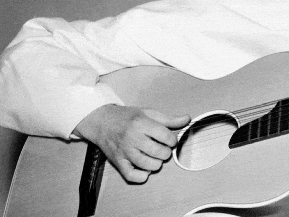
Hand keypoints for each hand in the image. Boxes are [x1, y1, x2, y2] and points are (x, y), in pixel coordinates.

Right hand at [73, 104, 190, 182]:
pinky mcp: (118, 162)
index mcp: (141, 124)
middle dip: (166, 152)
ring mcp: (125, 152)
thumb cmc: (126, 117)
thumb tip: (187, 119)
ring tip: (155, 156)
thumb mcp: (148, 113)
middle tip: (162, 148)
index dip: (172, 140)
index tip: (170, 140)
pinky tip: (146, 169)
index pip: (165, 136)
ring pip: (148, 165)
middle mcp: (132, 138)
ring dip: (157, 163)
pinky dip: (142, 176)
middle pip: (159, 152)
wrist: (101, 121)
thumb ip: (168, 119)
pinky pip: (132, 175)